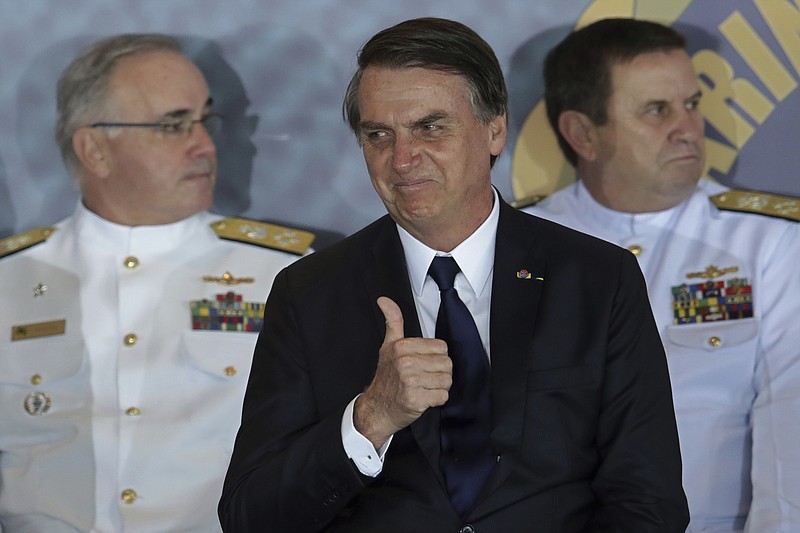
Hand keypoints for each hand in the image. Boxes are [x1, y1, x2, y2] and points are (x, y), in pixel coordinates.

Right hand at [354, 296, 451, 448]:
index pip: (441, 348)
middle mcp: (404, 363)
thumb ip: (392, 321)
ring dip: (439, 387)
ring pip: (446, 381)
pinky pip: (442, 397)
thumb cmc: (386, 378)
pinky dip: (436, 400)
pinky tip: (424, 398)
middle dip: (439, 373)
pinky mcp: (415, 400)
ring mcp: (409, 382)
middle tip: (424, 379)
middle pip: (446, 364)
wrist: (377, 408)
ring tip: (424, 388)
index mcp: (402, 347)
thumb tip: (384, 300)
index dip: (436, 358)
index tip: (423, 364)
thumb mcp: (388, 346)